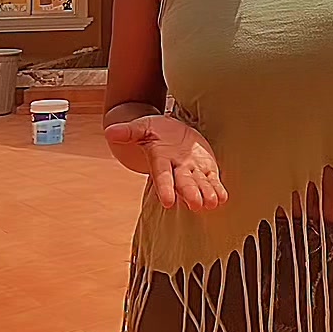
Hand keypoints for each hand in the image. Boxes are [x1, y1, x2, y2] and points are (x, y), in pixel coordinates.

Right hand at [105, 115, 227, 212]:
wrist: (170, 133)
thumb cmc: (155, 130)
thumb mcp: (143, 126)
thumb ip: (129, 131)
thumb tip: (110, 131)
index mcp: (160, 160)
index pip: (162, 176)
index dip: (165, 188)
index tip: (168, 202)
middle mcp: (177, 169)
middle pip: (183, 183)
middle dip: (190, 193)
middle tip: (197, 205)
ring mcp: (192, 170)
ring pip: (199, 184)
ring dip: (206, 193)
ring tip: (213, 203)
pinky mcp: (205, 168)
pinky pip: (212, 180)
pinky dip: (217, 188)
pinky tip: (223, 197)